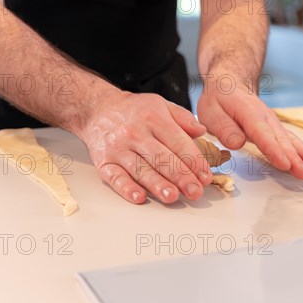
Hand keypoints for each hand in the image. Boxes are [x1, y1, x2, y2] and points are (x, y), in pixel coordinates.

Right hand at [79, 91, 212, 203]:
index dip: (194, 161)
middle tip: (195, 191)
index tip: (205, 176)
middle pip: (162, 158)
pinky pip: (116, 178)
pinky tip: (140, 197)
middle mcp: (136, 133)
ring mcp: (118, 149)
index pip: (178, 142)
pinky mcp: (104, 162)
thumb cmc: (134, 111)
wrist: (98, 109)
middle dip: (181, 177)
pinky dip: (127, 189)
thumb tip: (201, 131)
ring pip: (141, 170)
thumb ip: (184, 118)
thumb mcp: (161, 105)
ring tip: (173, 197)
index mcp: (154, 118)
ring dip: (157, 185)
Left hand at [197, 73, 302, 178]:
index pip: (262, 134)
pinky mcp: (276, 129)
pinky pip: (291, 140)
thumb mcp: (211, 112)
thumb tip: (237, 144)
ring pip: (290, 139)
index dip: (274, 150)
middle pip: (281, 139)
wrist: (231, 83)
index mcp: (248, 113)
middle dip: (294, 157)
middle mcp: (266, 118)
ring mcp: (273, 123)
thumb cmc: (219, 100)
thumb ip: (224, 128)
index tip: (285, 164)